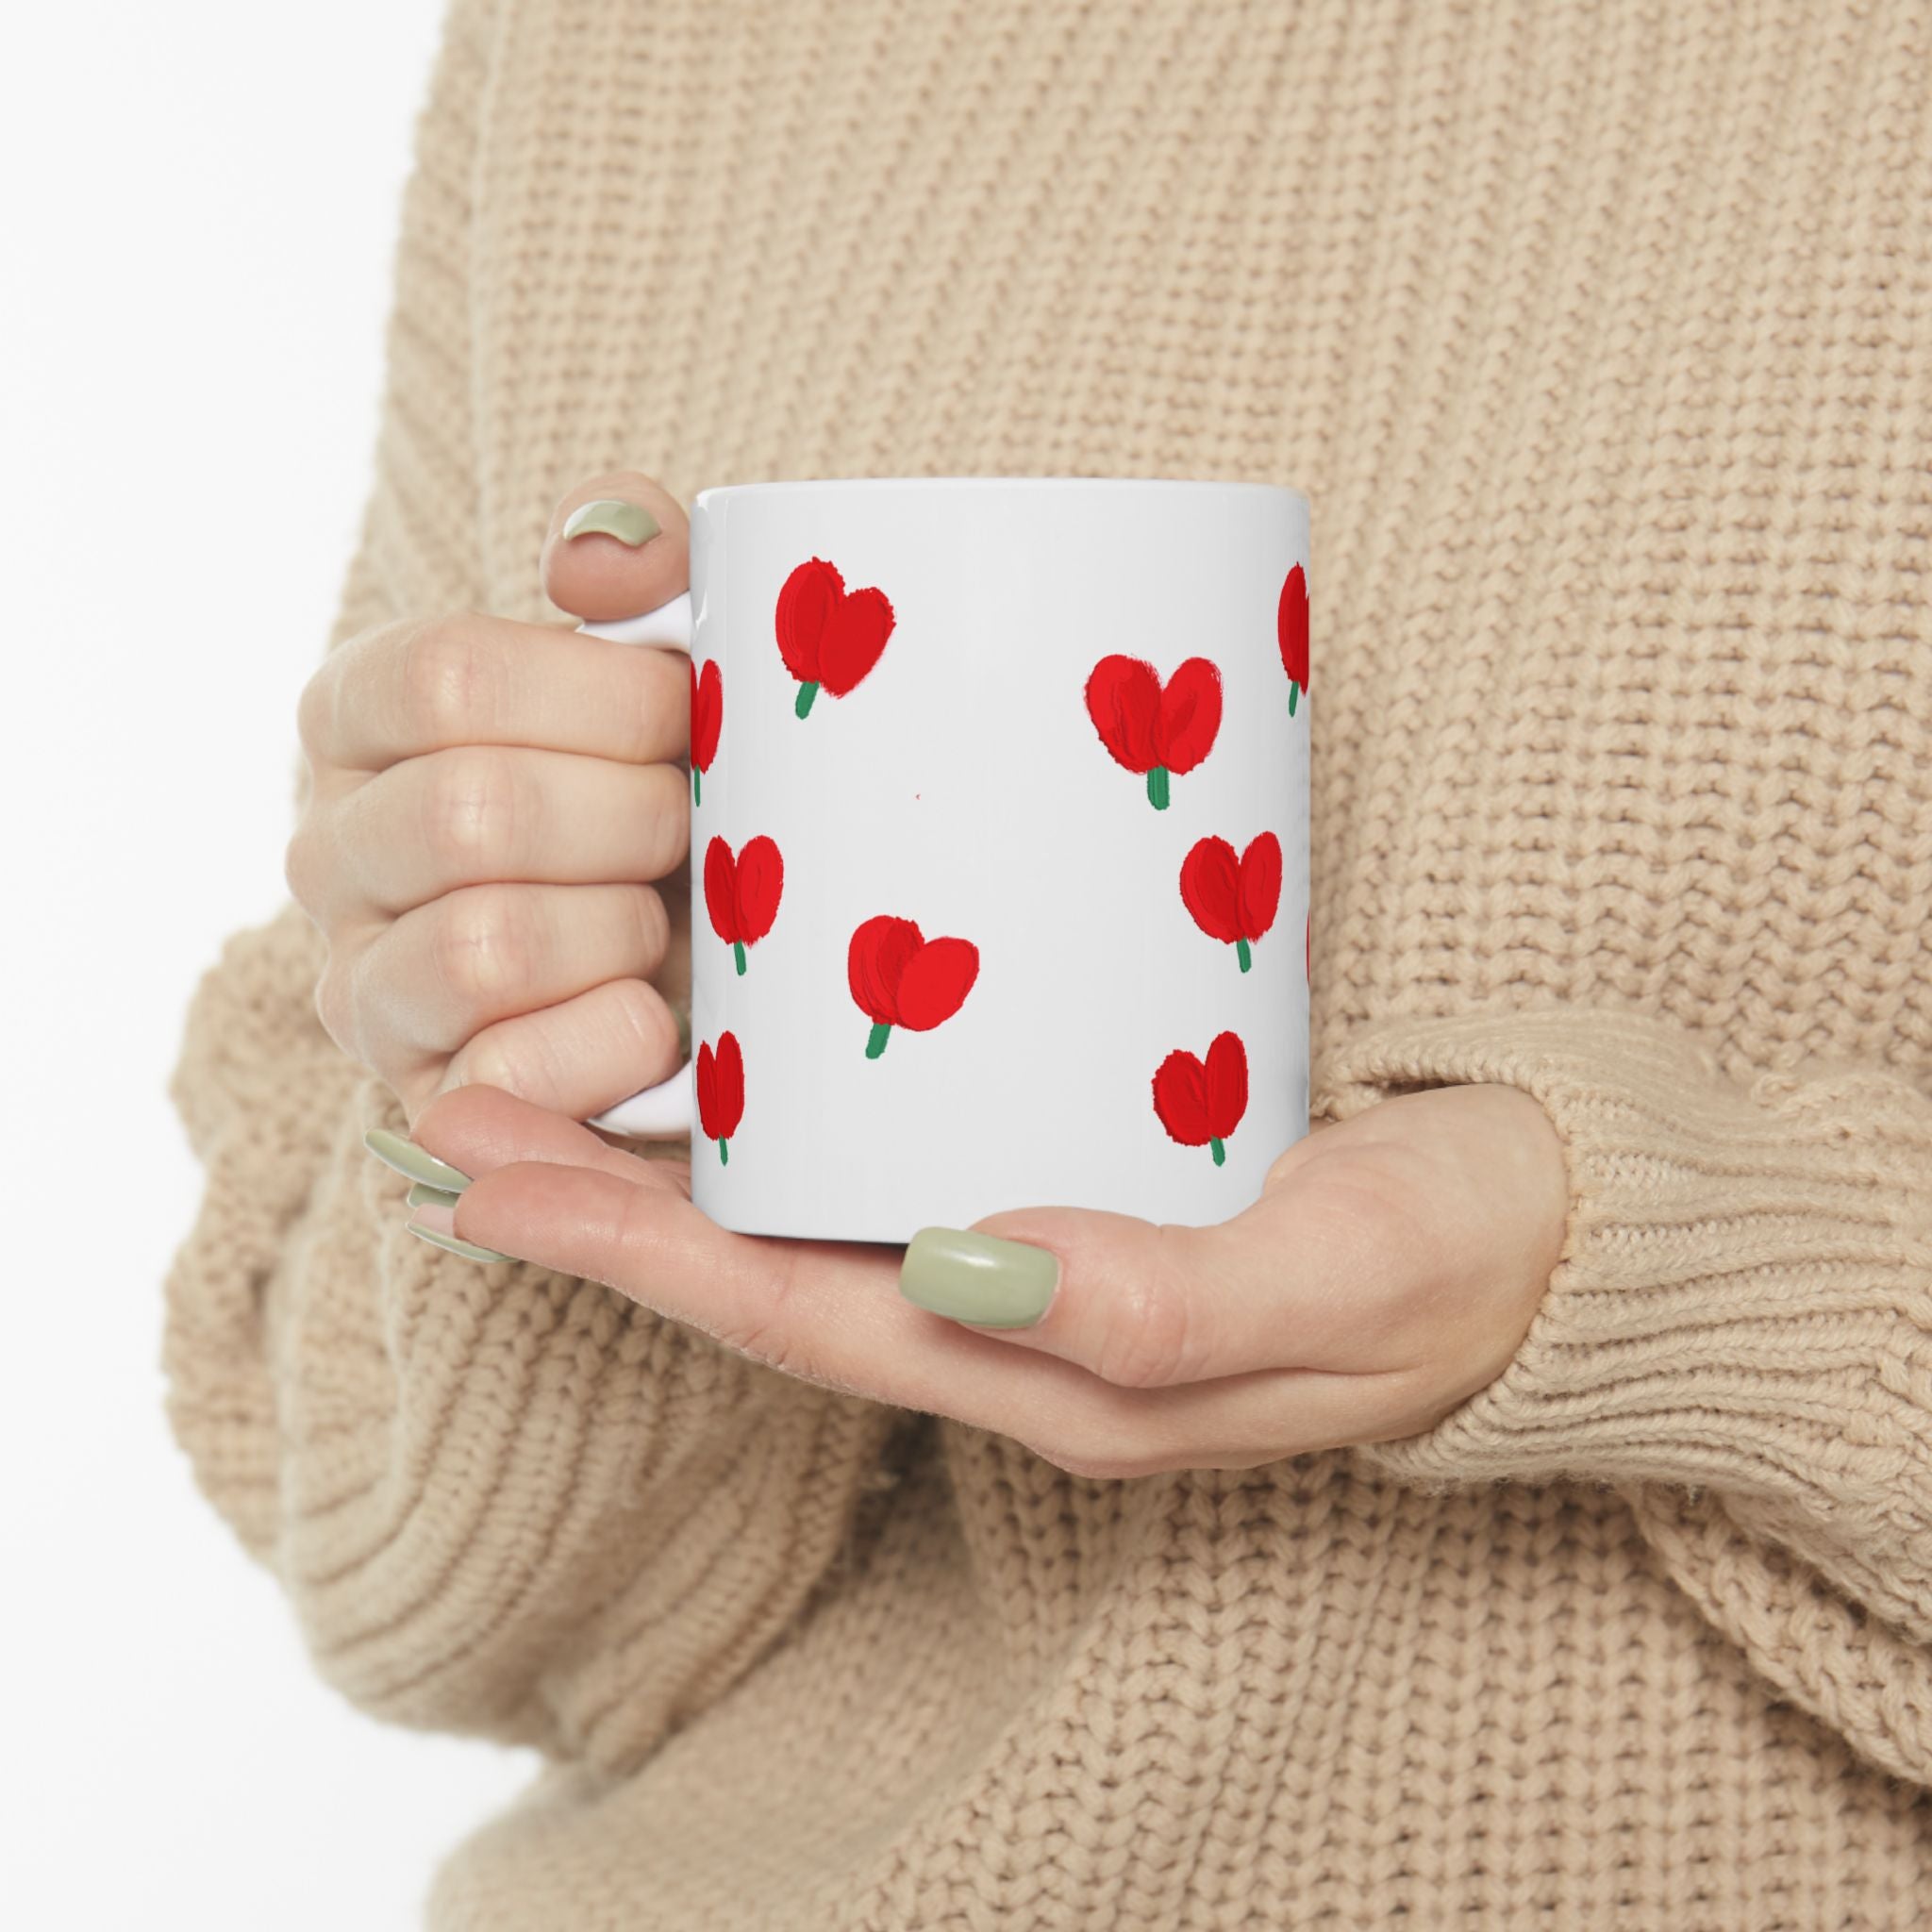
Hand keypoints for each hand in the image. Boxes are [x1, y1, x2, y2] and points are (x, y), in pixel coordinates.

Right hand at [288, 473, 693, 1124]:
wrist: (703, 964)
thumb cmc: (670, 790)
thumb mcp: (667, 659)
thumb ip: (640, 564)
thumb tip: (594, 560)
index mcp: (361, 716)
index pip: (445, 677)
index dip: (603, 697)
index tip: (687, 714)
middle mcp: (329, 850)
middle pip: (472, 813)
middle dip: (633, 819)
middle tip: (694, 828)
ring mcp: (364, 987)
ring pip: (484, 946)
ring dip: (623, 930)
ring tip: (667, 921)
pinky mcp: (426, 1101)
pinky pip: (510, 1075)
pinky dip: (617, 1040)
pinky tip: (659, 1016)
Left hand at [398, 1080, 1569, 1476]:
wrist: (1564, 1231)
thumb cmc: (1461, 1257)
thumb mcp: (1336, 1276)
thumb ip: (1164, 1299)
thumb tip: (968, 1272)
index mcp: (1054, 1375)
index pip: (795, 1317)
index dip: (630, 1250)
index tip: (484, 1170)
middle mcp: (1021, 1324)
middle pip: (772, 1268)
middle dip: (607, 1199)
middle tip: (461, 1100)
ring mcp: (1048, 1255)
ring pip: (826, 1215)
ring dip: (685, 1150)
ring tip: (561, 1055)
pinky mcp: (1089, 1173)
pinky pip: (909, 1157)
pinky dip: (806, 1108)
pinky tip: (763, 1032)